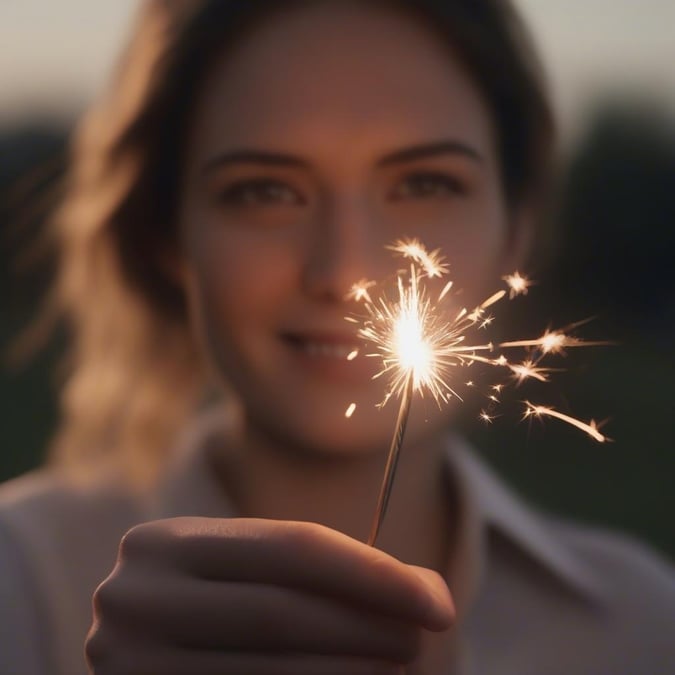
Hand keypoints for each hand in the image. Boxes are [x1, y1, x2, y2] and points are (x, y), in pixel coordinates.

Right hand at [85, 517, 453, 673]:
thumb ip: (317, 572)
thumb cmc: (211, 604)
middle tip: (420, 639)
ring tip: (396, 669)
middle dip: (364, 625)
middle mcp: (137, 598)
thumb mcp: (245, 573)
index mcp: (165, 542)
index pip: (291, 547)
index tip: (438, 600)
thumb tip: (428, 592)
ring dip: (348, 672)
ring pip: (271, 671)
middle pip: (283, 610)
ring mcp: (130, 664)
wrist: (139, 649)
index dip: (371, 573)